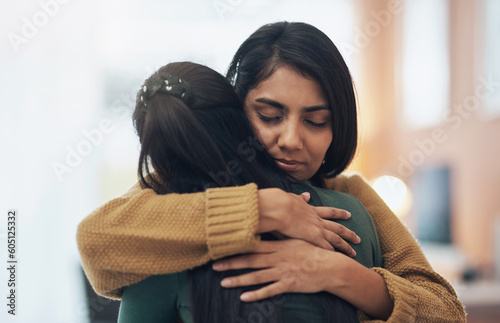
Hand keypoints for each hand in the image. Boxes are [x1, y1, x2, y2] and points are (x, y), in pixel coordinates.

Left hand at [212, 239, 344, 301]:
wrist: (330, 266)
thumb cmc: (312, 251)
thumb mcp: (295, 239)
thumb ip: (280, 235)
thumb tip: (267, 226)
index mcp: (279, 246)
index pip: (254, 245)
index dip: (237, 246)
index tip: (222, 247)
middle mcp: (278, 258)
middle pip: (251, 260)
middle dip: (232, 263)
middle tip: (214, 265)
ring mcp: (283, 272)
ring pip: (257, 276)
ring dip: (239, 280)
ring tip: (223, 282)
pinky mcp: (288, 284)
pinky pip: (270, 290)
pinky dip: (256, 294)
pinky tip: (244, 297)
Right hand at [257, 188, 359, 255]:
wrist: (280, 207)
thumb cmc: (282, 202)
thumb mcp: (293, 198)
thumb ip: (301, 198)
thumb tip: (307, 195)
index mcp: (312, 210)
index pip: (329, 212)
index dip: (339, 214)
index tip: (348, 214)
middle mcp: (317, 220)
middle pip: (337, 227)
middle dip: (348, 233)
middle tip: (358, 238)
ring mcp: (317, 229)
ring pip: (336, 238)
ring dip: (345, 245)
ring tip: (354, 252)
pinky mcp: (313, 237)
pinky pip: (326, 247)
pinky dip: (333, 252)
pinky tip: (338, 258)